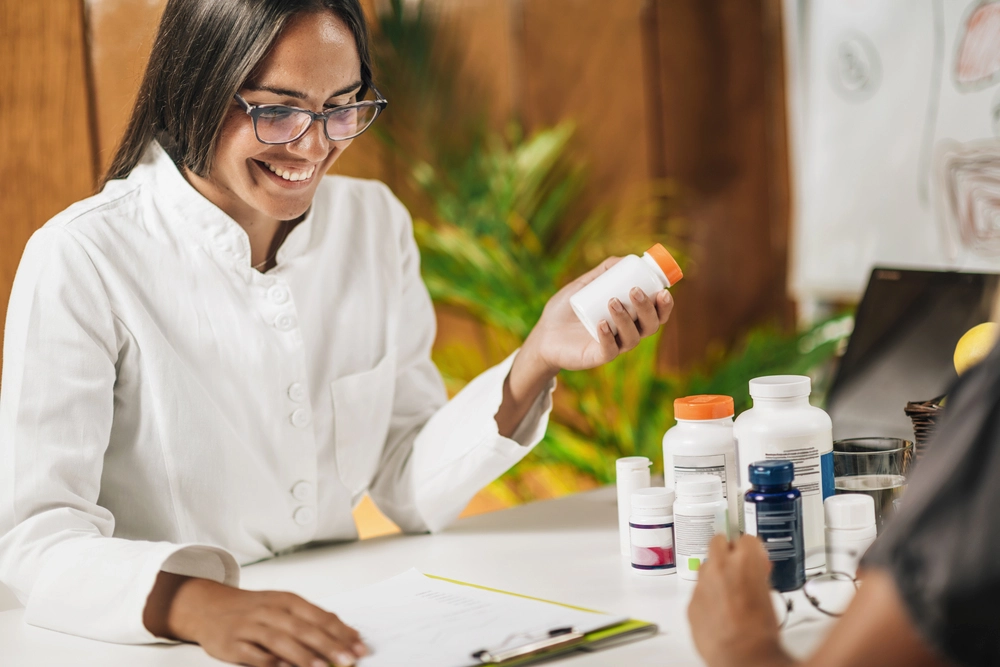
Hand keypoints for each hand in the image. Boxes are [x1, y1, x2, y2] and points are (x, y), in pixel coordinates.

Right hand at [147, 573, 367, 666]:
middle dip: (328, 645)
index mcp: (287, 600)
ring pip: (279, 640)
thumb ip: (312, 619)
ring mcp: (249, 626)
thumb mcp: (283, 606)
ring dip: (302, 655)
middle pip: (303, 628)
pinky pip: (253, 654)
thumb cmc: (254, 609)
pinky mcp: (231, 643)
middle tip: (348, 659)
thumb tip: (347, 633)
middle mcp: (270, 610)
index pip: (319, 616)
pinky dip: (269, 662)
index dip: (342, 632)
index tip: (360, 647)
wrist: (209, 606)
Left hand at [523, 257, 673, 373]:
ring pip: (632, 337)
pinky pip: (609, 350)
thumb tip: (625, 259)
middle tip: (634, 291)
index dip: (665, 305)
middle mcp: (626, 333)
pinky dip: (608, 337)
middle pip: (650, 326)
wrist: (543, 334)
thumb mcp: (584, 286)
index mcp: (630, 318)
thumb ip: (603, 272)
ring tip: (612, 302)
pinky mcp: (597, 357)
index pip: (657, 314)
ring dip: (626, 319)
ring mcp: (613, 346)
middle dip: (648, 308)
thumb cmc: (566, 311)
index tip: (663, 290)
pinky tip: (601, 324)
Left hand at [688, 535, 793, 666]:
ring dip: (715, 574)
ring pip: (705, 566)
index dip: (751, 550)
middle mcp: (719, 567)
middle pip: (718, 541)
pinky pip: (697, 590)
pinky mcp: (691, 602)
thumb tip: (757, 568)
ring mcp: (702, 583)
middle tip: (738, 567)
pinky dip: (706, 596)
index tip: (754, 557)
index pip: (746, 538)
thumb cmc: (761, 632)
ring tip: (730, 593)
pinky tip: (719, 610)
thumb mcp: (771, 595)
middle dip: (728, 551)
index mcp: (745, 561)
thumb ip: (760, 573)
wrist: (743, 658)